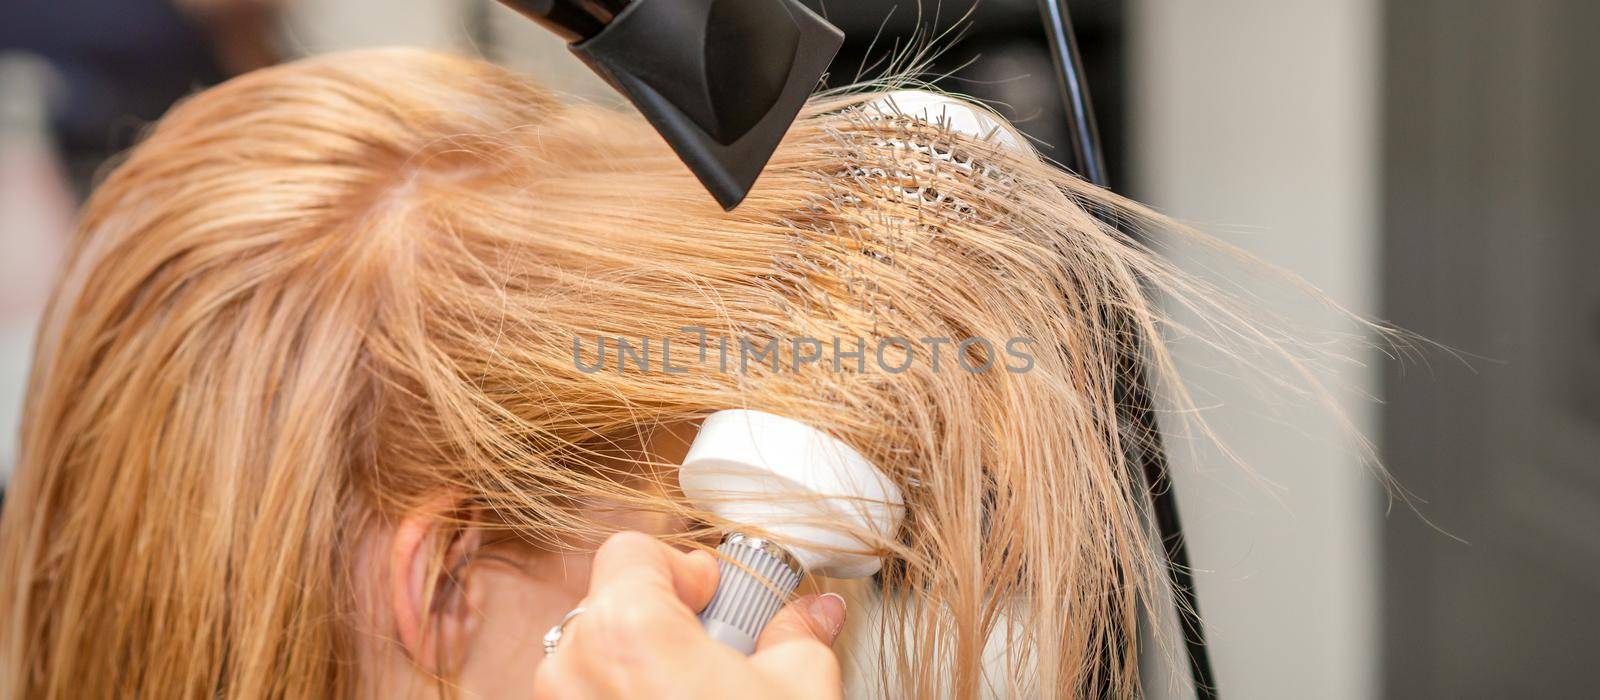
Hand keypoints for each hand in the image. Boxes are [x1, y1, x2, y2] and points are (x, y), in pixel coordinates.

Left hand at [533, 531, 847, 699]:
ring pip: (589, 662)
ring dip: (638, 670)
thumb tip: (812, 613)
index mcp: (626, 630)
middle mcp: (572, 670)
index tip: (717, 598)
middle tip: (716, 655)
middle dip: (662, 621)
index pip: (631, 550)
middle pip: (607, 605)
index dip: (683, 567)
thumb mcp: (800, 693)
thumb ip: (797, 634)